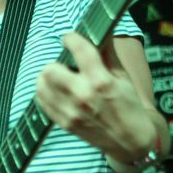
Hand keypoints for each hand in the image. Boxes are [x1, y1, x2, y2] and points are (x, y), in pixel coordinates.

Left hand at [35, 32, 151, 158]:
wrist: (130, 142)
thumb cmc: (129, 107)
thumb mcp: (123, 77)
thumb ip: (108, 53)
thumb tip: (101, 30)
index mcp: (101, 82)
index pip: (79, 49)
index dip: (71, 38)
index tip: (70, 38)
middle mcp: (83, 96)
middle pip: (51, 69)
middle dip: (57, 63)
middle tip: (66, 65)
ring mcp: (71, 112)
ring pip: (42, 85)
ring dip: (48, 78)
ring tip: (60, 79)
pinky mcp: (64, 123)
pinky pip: (42, 102)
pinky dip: (46, 93)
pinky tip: (57, 91)